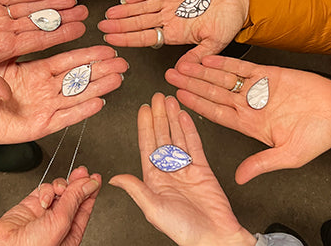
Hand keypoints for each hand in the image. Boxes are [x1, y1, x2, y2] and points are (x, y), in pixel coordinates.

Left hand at [0, 45, 127, 153]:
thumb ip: (13, 53)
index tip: (103, 47)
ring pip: (76, 94)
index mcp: (33, 71)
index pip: (65, 59)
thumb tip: (30, 33)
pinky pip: (64, 117)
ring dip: (98, 86)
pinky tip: (99, 102)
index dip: (86, 52)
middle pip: (77, 75)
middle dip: (101, 68)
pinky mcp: (39, 125)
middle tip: (121, 60)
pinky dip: (81, 110)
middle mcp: (43, 87)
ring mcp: (43, 106)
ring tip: (118, 77)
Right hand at [0, 166, 100, 245]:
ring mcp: (45, 213)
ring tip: (59, 190)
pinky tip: (44, 199)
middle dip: (78, 182)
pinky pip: (44, 189)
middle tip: (82, 171)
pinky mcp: (31, 204)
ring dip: (60, 186)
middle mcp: (58, 222)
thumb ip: (74, 200)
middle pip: (73, 195)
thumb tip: (89, 183)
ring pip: (59, 189)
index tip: (96, 177)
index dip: (91, 190)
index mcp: (70, 232)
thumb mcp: (61, 222)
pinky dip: (45, 189)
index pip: (85, 207)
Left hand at [99, 0, 249, 58]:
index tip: (111, 39)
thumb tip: (181, 70)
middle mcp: (170, 18)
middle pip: (138, 22)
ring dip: (125, 10)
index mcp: (176, 33)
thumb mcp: (215, 44)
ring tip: (109, 13)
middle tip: (101, 26)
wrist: (240, 0)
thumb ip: (197, 56)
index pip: (145, 37)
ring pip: (142, 6)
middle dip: (119, 25)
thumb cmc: (230, 22)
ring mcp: (171, 2)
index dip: (127, 38)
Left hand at [109, 94, 255, 245]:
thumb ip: (136, 189)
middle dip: (158, 116)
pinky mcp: (202, 168)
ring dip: (172, 118)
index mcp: (155, 180)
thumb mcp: (153, 208)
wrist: (214, 237)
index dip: (144, 126)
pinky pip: (194, 144)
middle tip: (156, 98)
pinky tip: (183, 116)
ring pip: (177, 136)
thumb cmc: (184, 231)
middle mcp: (169, 171)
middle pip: (162, 137)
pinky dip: (189, 129)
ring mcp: (186, 168)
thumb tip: (115, 178)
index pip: (147, 146)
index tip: (143, 110)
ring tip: (169, 101)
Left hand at [166, 55, 330, 183]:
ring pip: (223, 78)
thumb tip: (240, 178)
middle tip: (170, 76)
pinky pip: (242, 66)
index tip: (177, 98)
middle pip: (213, 93)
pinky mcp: (268, 74)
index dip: (196, 105)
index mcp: (250, 125)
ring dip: (202, 71)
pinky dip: (225, 61)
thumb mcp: (289, 156)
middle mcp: (249, 105)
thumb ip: (262, 164)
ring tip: (183, 64)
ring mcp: (257, 88)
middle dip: (191, 84)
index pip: (216, 113)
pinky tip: (208, 57)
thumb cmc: (318, 137)